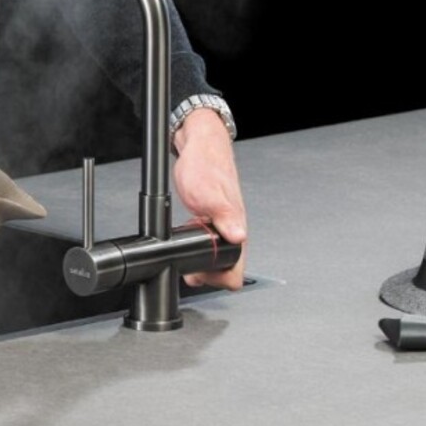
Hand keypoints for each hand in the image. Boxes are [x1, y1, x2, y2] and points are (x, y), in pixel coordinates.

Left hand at [171, 109, 246, 289]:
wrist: (199, 146)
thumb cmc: (206, 165)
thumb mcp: (209, 193)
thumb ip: (225, 216)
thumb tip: (239, 237)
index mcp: (237, 228)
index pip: (237, 272)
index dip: (219, 279)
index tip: (201, 272)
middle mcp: (233, 230)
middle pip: (226, 270)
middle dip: (206, 273)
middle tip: (188, 265)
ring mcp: (223, 227)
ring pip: (216, 258)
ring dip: (200, 260)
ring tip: (186, 249)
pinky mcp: (212, 220)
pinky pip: (209, 243)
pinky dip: (196, 246)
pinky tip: (187, 235)